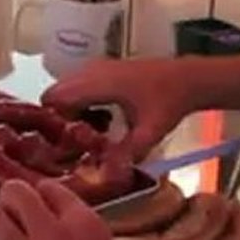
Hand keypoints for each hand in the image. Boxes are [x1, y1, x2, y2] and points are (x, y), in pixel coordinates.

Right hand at [42, 58, 199, 158]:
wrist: (189, 78)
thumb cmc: (171, 101)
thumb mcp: (150, 132)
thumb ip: (128, 152)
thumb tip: (107, 173)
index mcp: (99, 83)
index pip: (54, 98)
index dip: (50, 120)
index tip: (61, 142)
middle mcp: (93, 70)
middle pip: (55, 94)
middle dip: (58, 118)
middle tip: (74, 141)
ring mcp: (99, 66)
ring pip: (67, 89)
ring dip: (71, 110)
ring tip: (90, 132)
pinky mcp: (106, 68)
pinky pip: (80, 85)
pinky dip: (82, 102)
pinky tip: (102, 119)